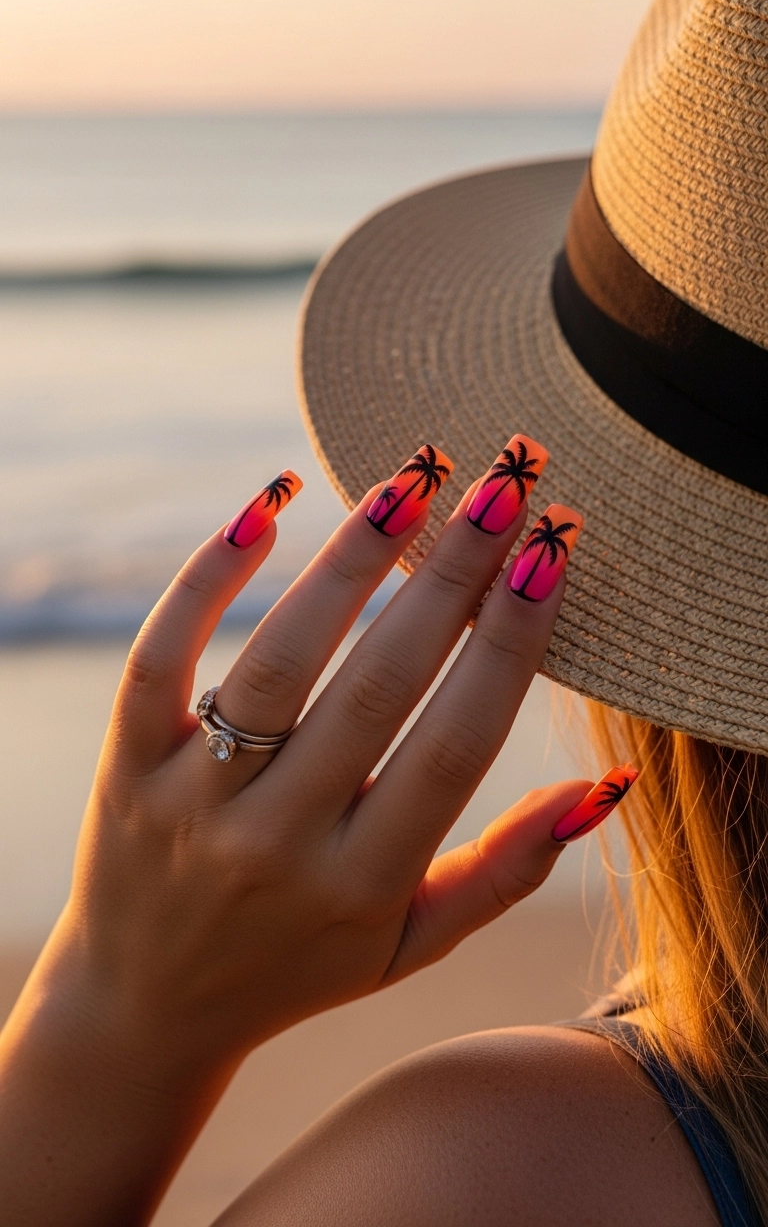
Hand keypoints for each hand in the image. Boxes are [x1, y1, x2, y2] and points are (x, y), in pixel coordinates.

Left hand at [0, 447, 593, 1223]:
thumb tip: (605, 786)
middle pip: (378, 686)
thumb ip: (507, 870)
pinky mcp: (123, 765)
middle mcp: (278, 842)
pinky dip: (207, 578)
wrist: (143, 1011)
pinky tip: (268, 508)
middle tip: (502, 485)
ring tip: (407, 484)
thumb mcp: (412, 943)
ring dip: (349, 563)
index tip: (551, 551)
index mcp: (362, 885)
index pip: (455, 745)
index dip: (510, 643)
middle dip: (450, 576)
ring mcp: (192, 801)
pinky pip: (160, 657)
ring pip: (278, 661)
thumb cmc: (299, 965)